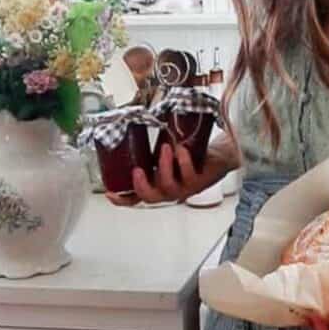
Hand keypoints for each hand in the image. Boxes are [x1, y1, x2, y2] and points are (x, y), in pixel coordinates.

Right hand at [106, 137, 236, 207]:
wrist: (218, 157)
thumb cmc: (190, 157)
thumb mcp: (167, 157)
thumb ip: (152, 154)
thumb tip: (133, 130)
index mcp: (159, 186)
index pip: (137, 198)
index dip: (123, 199)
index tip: (110, 193)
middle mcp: (170, 191)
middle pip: (150, 198)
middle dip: (141, 186)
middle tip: (137, 170)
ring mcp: (184, 188)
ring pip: (169, 186)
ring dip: (164, 166)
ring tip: (165, 147)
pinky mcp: (199, 182)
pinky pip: (188, 175)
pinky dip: (183, 161)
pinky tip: (182, 150)